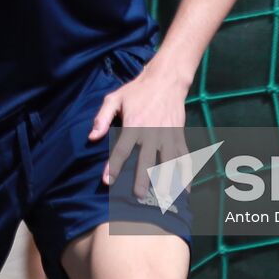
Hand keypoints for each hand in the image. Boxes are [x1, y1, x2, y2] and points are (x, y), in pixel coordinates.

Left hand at [89, 64, 189, 199]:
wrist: (166, 79)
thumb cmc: (137, 90)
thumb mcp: (115, 98)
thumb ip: (102, 117)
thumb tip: (92, 137)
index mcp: (134, 123)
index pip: (122, 148)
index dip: (114, 165)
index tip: (108, 181)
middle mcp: (152, 132)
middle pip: (147, 158)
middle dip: (143, 178)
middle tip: (139, 196)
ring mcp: (168, 135)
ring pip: (169, 161)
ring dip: (168, 180)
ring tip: (165, 198)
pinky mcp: (179, 136)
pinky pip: (184, 157)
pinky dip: (186, 174)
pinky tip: (185, 190)